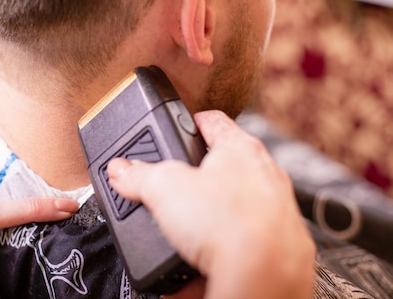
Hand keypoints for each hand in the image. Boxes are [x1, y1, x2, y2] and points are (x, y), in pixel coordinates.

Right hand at [107, 110, 314, 298]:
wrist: (263, 278)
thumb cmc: (228, 221)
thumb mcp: (163, 187)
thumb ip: (139, 176)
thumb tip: (121, 171)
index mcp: (241, 149)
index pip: (212, 121)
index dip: (189, 122)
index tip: (177, 127)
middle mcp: (265, 177)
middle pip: (224, 167)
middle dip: (196, 180)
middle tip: (171, 189)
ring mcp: (276, 214)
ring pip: (234, 209)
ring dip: (209, 220)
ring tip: (183, 233)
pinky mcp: (277, 250)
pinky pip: (239, 246)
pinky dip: (218, 254)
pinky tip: (196, 264)